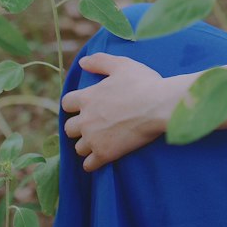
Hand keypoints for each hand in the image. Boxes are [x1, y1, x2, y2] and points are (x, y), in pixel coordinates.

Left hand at [61, 53, 167, 171]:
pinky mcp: (105, 153)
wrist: (160, 106)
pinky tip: (101, 157)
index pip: (66, 104)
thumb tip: (82, 62)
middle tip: (93, 125)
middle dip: (79, 127)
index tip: (85, 106)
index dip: (75, 105)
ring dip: (86, 145)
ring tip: (99, 141)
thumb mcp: (122, 65)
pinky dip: (93, 163)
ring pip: (78, 148)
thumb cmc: (143, 83)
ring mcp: (94, 138)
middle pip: (69, 128)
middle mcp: (86, 119)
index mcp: (87, 97)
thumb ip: (99, 61)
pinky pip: (88, 165)